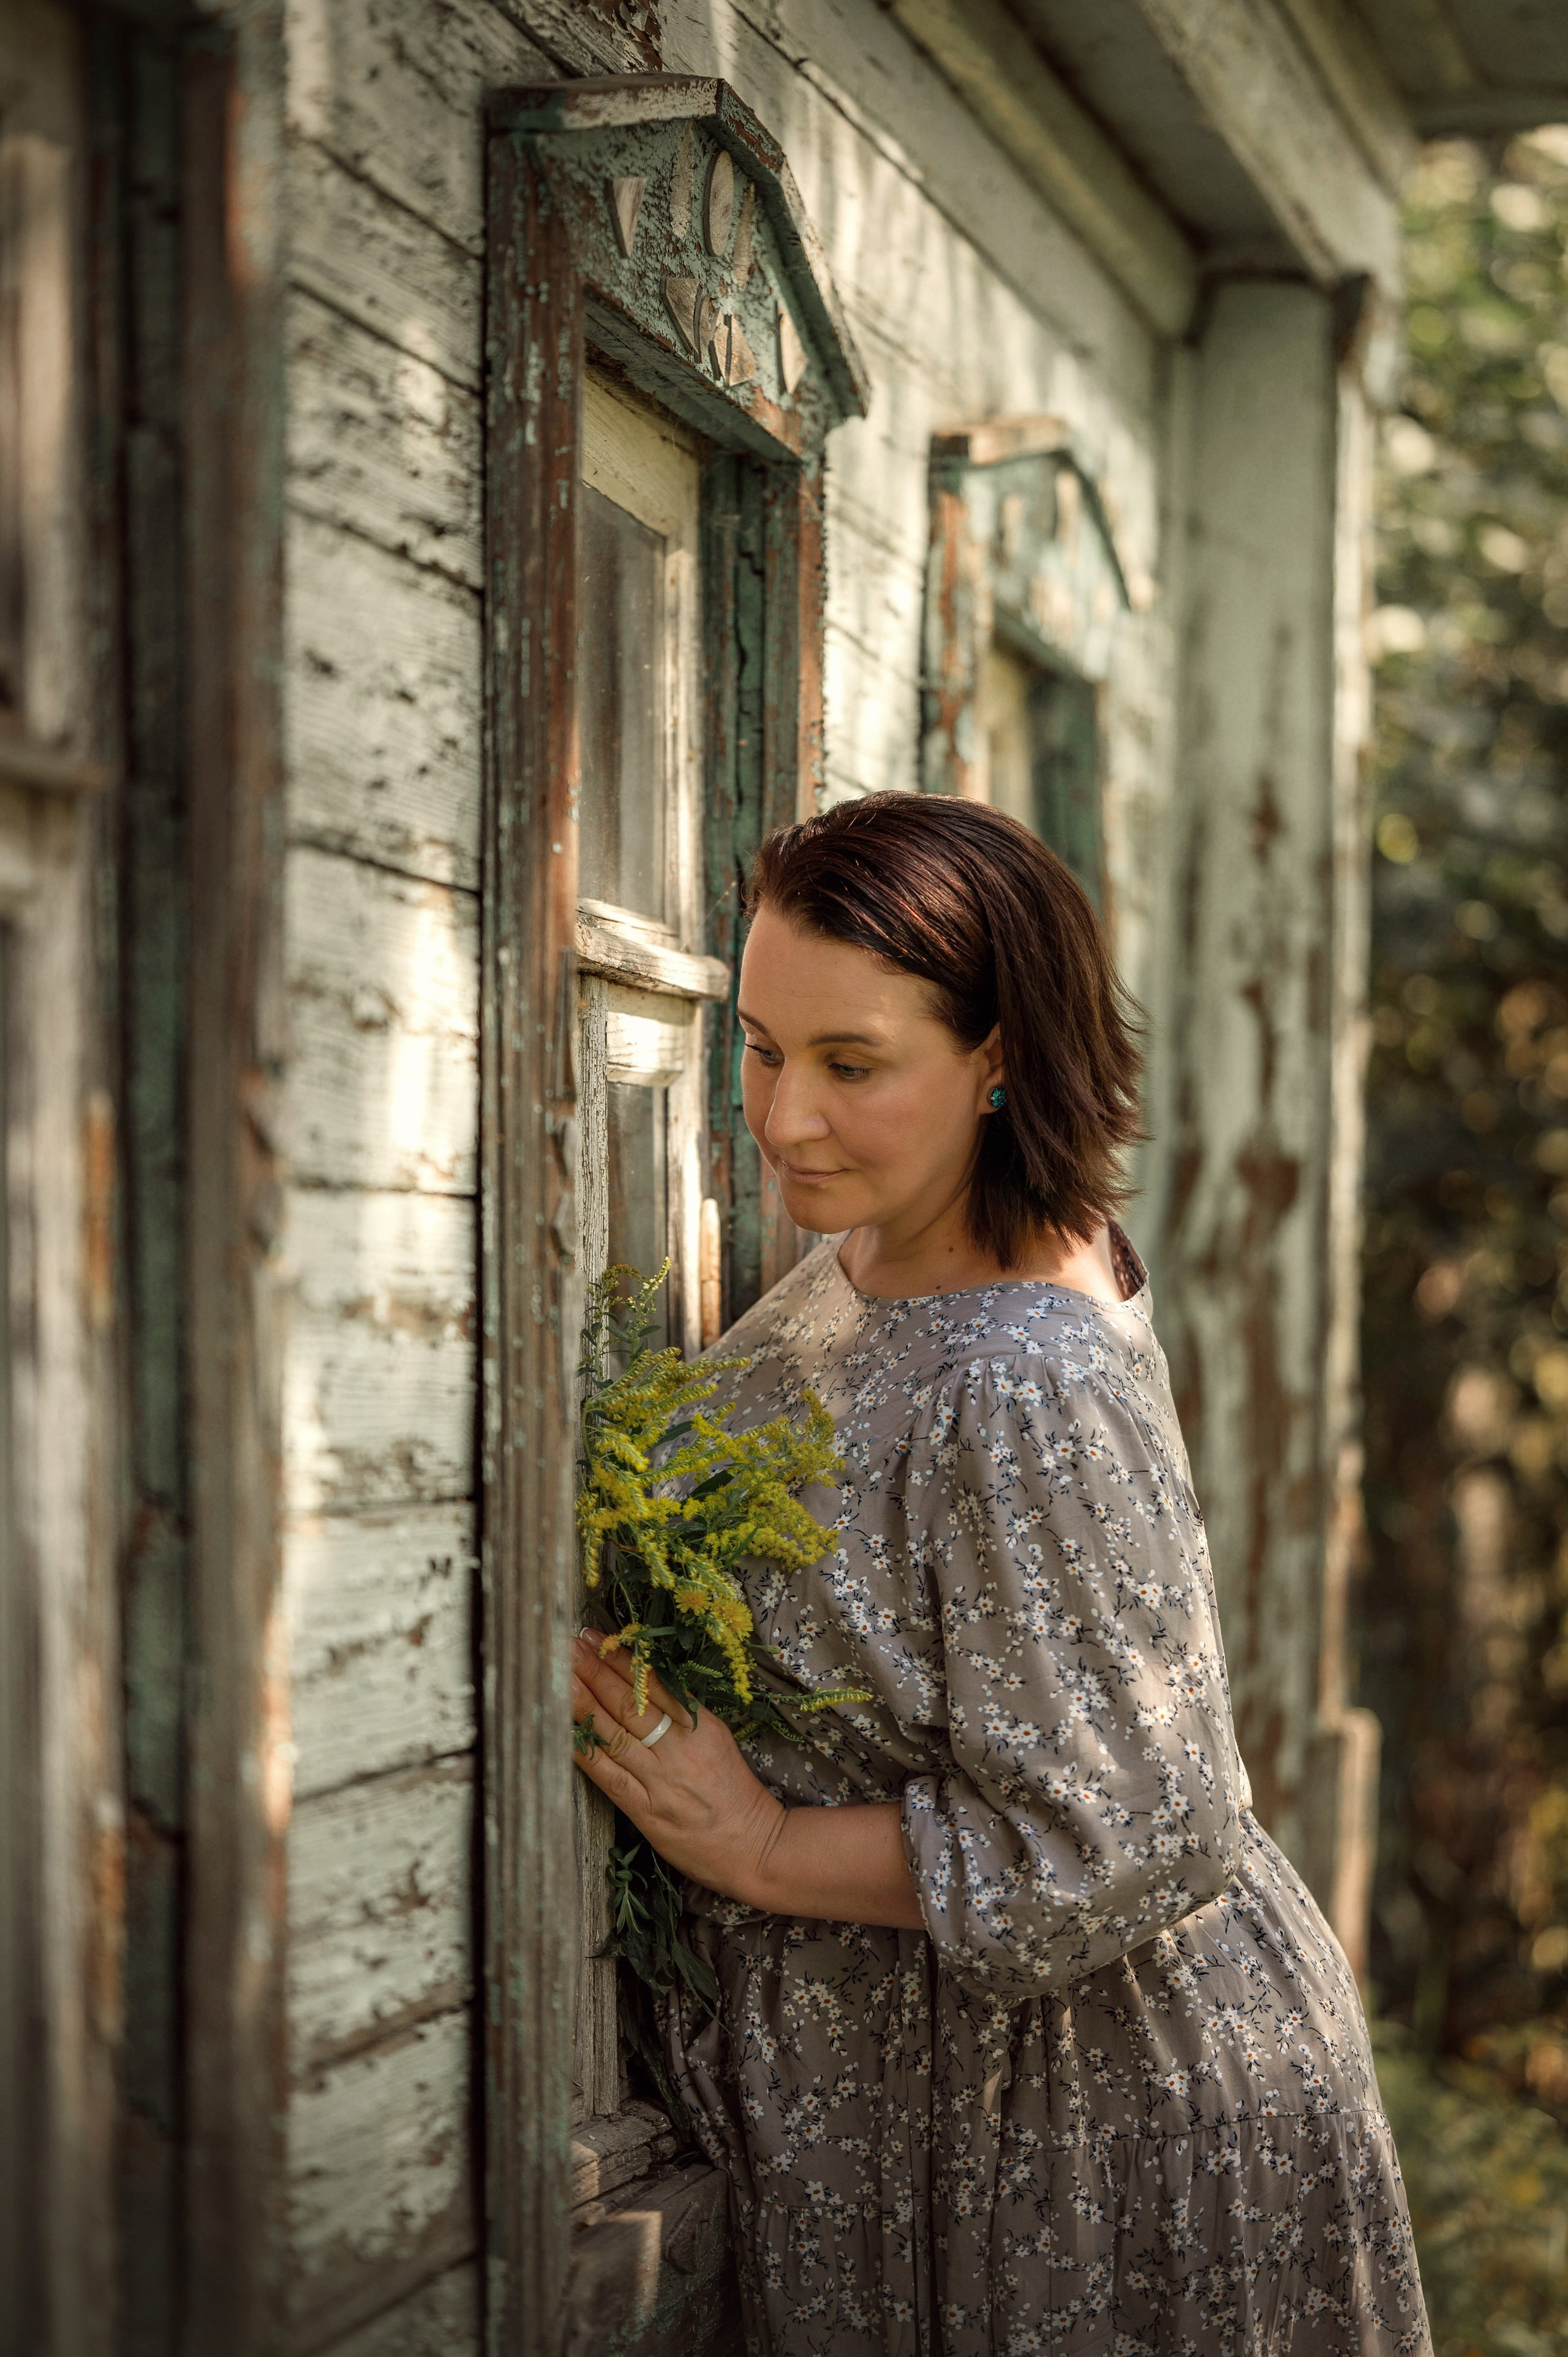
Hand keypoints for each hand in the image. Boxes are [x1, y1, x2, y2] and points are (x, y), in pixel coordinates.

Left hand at [570, 1632, 786, 1905]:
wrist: (755, 1848)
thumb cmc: (735, 1794)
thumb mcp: (718, 1742)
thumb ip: (685, 1715)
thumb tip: (644, 1682)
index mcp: (701, 1726)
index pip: (655, 1684)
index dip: (622, 1659)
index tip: (596, 1637)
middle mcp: (680, 1748)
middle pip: (630, 1703)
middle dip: (595, 1670)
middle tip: (568, 1645)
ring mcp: (662, 1781)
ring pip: (616, 1734)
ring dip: (584, 1703)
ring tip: (560, 1677)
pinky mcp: (647, 1812)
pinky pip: (609, 1777)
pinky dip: (585, 1754)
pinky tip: (563, 1734)